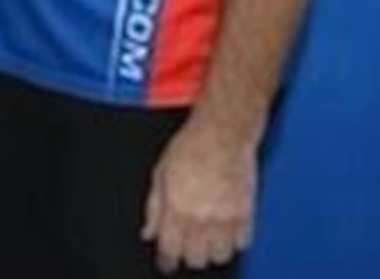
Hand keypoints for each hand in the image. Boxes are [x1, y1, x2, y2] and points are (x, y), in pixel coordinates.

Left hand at [141, 115, 257, 272]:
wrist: (223, 133)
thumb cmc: (189, 147)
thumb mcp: (159, 175)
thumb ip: (153, 208)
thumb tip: (148, 232)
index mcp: (177, 209)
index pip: (170, 250)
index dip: (166, 261)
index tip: (166, 262)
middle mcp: (202, 218)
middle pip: (196, 259)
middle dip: (189, 255)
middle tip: (186, 245)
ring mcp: (227, 218)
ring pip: (220, 256)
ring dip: (212, 251)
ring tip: (206, 239)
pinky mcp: (247, 213)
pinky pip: (242, 244)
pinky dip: (233, 242)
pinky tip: (225, 230)